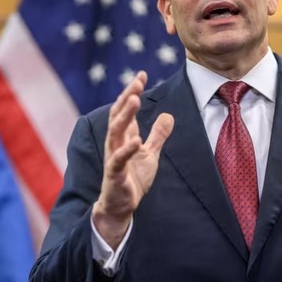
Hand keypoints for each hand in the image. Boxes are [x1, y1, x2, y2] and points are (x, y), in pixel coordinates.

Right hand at [92, 71, 173, 248]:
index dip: (132, 91)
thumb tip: (168, 115)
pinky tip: (136, 140)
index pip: (125, 109)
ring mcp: (113, 157)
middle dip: (127, 96)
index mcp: (123, 137)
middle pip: (118, 114)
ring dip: (125, 115)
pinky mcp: (114, 174)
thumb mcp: (150, 155)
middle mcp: (115, 143)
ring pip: (115, 131)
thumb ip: (157, 135)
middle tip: (137, 80)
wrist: (120, 207)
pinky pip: (119, 159)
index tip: (142, 74)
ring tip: (134, 99)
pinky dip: (127, 150)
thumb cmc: (132, 179)